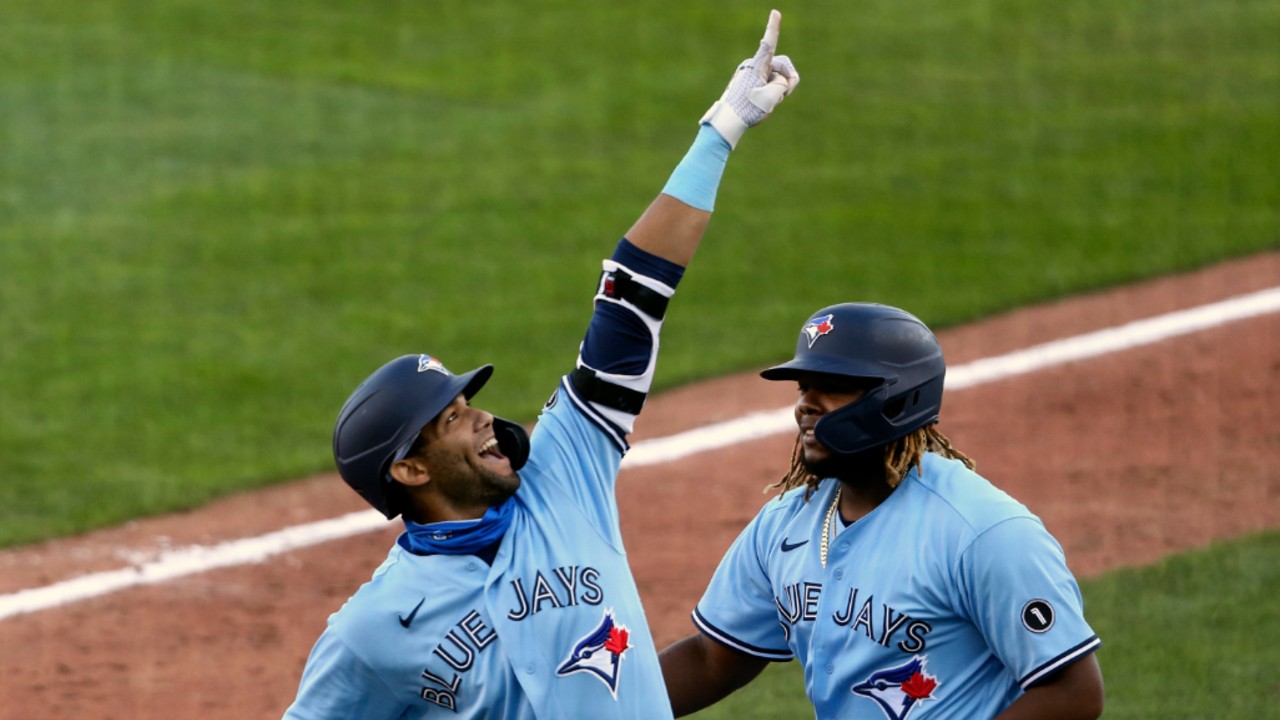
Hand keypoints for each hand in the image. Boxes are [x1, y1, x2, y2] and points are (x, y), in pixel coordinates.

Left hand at [700, 9, 799, 147]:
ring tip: (766, 102)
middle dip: (788, 79)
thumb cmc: (748, 109)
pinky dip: (771, 93)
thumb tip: (779, 82)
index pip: (768, 44)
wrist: (728, 122)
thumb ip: (782, 84)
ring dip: (778, 90)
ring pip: (777, 77)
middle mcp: (754, 66)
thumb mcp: (772, 97)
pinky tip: (762, 103)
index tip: (775, 12)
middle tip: (785, 94)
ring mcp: (753, 74)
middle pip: (782, 65)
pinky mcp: (752, 82)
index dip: (773, 28)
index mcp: (757, 66)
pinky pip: (769, 84)